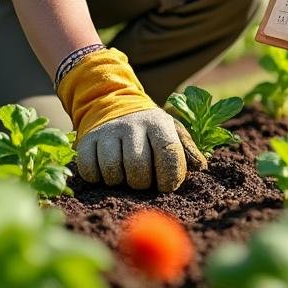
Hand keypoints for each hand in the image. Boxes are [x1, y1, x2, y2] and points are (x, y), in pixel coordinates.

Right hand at [55, 47, 204, 192]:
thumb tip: (201, 167)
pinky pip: (90, 170)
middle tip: (142, 180)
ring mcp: (108, 131)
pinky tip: (106, 172)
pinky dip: (98, 178)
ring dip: (119, 181)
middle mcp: (133, 124)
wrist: (114, 103)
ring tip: (125, 175)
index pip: (169, 154)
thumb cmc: (149, 127)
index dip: (170, 177)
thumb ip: (187, 149)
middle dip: (142, 183)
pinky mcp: (87, 139)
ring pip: (112, 171)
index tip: (166, 185)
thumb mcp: (172, 131)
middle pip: (138, 168)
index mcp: (158, 123)